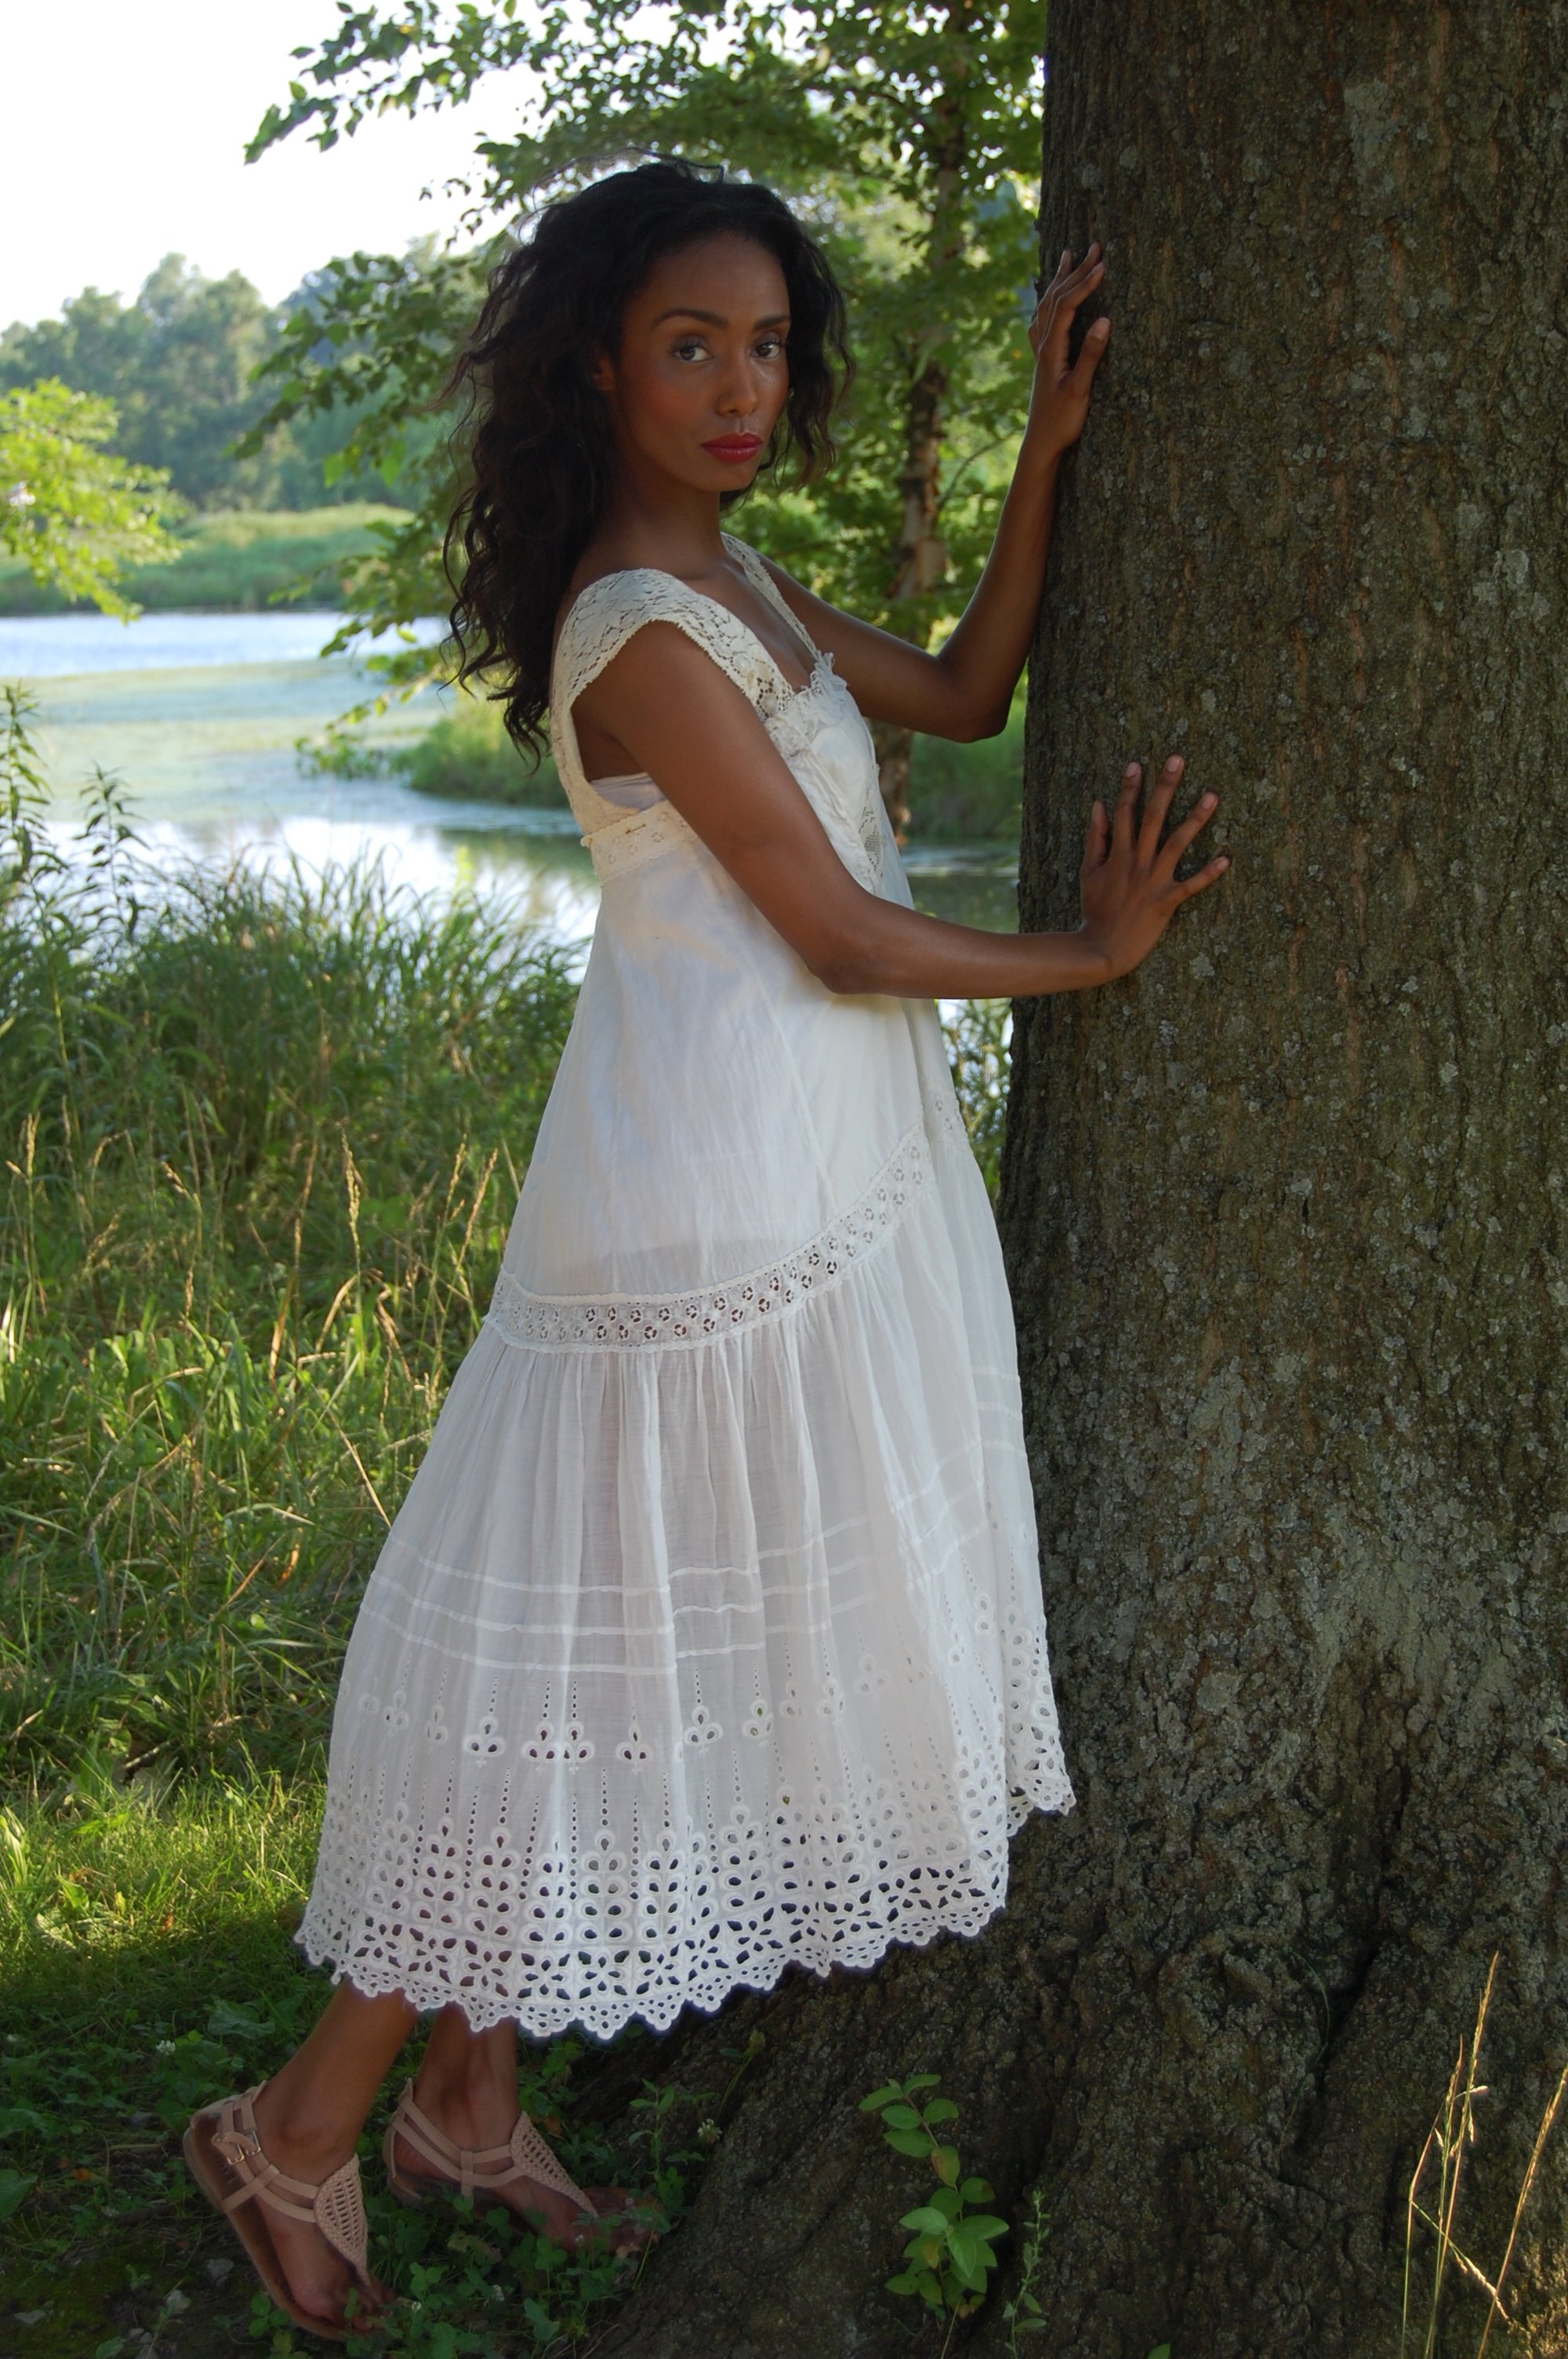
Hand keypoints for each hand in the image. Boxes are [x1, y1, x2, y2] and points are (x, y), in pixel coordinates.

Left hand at [1025, 243, 1110, 462]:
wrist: (1041, 445)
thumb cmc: (1062, 422)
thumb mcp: (1080, 390)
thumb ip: (1091, 355)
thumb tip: (1105, 320)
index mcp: (1052, 350)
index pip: (1067, 306)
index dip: (1084, 283)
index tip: (1103, 264)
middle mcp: (1043, 346)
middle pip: (1056, 299)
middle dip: (1076, 271)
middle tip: (1094, 246)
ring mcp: (1041, 352)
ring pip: (1046, 306)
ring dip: (1060, 279)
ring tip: (1068, 255)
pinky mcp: (1044, 361)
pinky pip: (1043, 320)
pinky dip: (1050, 301)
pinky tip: (1050, 299)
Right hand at [1078, 756, 1228, 979]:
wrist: (1101, 948)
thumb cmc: (1096, 910)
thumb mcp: (1089, 872)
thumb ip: (1095, 838)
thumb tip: (1098, 804)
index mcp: (1117, 854)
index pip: (1124, 813)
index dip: (1129, 787)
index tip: (1137, 763)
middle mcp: (1137, 862)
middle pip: (1153, 817)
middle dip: (1165, 787)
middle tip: (1178, 759)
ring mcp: (1153, 881)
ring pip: (1176, 843)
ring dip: (1195, 819)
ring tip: (1213, 795)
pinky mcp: (1166, 902)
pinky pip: (1191, 886)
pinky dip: (1208, 873)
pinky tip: (1226, 859)